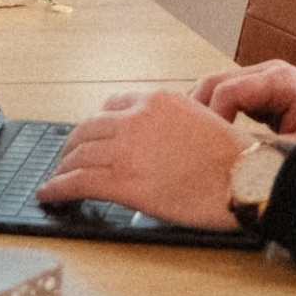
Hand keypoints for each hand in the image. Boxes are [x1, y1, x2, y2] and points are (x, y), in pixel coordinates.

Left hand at [37, 89, 251, 229]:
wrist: (245, 178)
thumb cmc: (235, 159)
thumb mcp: (201, 121)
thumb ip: (171, 125)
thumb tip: (158, 142)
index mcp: (158, 101)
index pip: (112, 106)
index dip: (96, 125)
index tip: (92, 137)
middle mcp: (137, 118)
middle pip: (88, 129)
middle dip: (74, 146)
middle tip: (67, 159)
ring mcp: (127, 148)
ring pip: (79, 154)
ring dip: (63, 167)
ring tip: (56, 179)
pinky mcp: (122, 180)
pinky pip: (78, 181)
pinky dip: (58, 188)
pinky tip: (50, 195)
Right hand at [196, 59, 295, 151]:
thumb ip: (264, 154)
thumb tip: (228, 165)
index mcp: (279, 81)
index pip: (224, 91)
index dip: (209, 120)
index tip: (206, 152)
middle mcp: (269, 74)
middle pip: (212, 83)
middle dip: (196, 115)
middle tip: (186, 149)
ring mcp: (267, 82)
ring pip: (217, 90)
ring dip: (204, 116)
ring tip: (194, 148)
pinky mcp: (267, 97)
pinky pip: (230, 102)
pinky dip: (217, 118)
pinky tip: (211, 144)